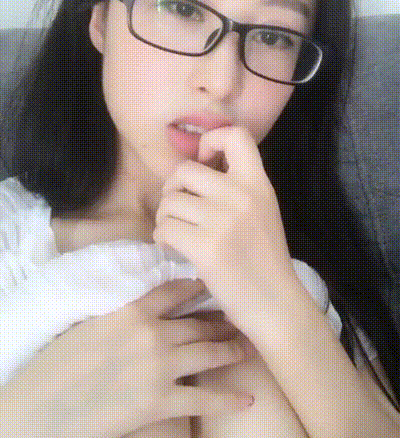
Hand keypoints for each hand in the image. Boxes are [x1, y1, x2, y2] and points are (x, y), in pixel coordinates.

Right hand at [4, 279, 253, 437]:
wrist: (44, 410)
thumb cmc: (58, 366)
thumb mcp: (90, 325)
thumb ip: (120, 313)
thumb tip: (138, 308)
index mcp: (132, 311)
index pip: (175, 291)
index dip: (199, 286)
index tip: (217, 281)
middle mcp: (153, 334)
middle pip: (199, 323)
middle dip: (224, 321)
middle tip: (244, 317)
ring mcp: (160, 368)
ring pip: (209, 353)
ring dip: (232, 351)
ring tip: (249, 348)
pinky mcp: (161, 403)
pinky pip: (204, 400)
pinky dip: (228, 400)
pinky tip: (247, 400)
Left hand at [153, 127, 301, 326]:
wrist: (275, 303)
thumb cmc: (264, 259)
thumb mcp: (262, 210)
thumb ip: (237, 186)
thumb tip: (195, 166)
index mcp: (259, 183)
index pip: (235, 135)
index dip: (211, 139)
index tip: (205, 161)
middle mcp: (241, 195)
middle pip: (185, 170)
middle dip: (173, 189)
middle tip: (179, 209)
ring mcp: (223, 220)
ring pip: (169, 202)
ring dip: (165, 217)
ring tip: (178, 232)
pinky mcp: (205, 247)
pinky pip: (164, 228)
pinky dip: (162, 238)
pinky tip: (174, 247)